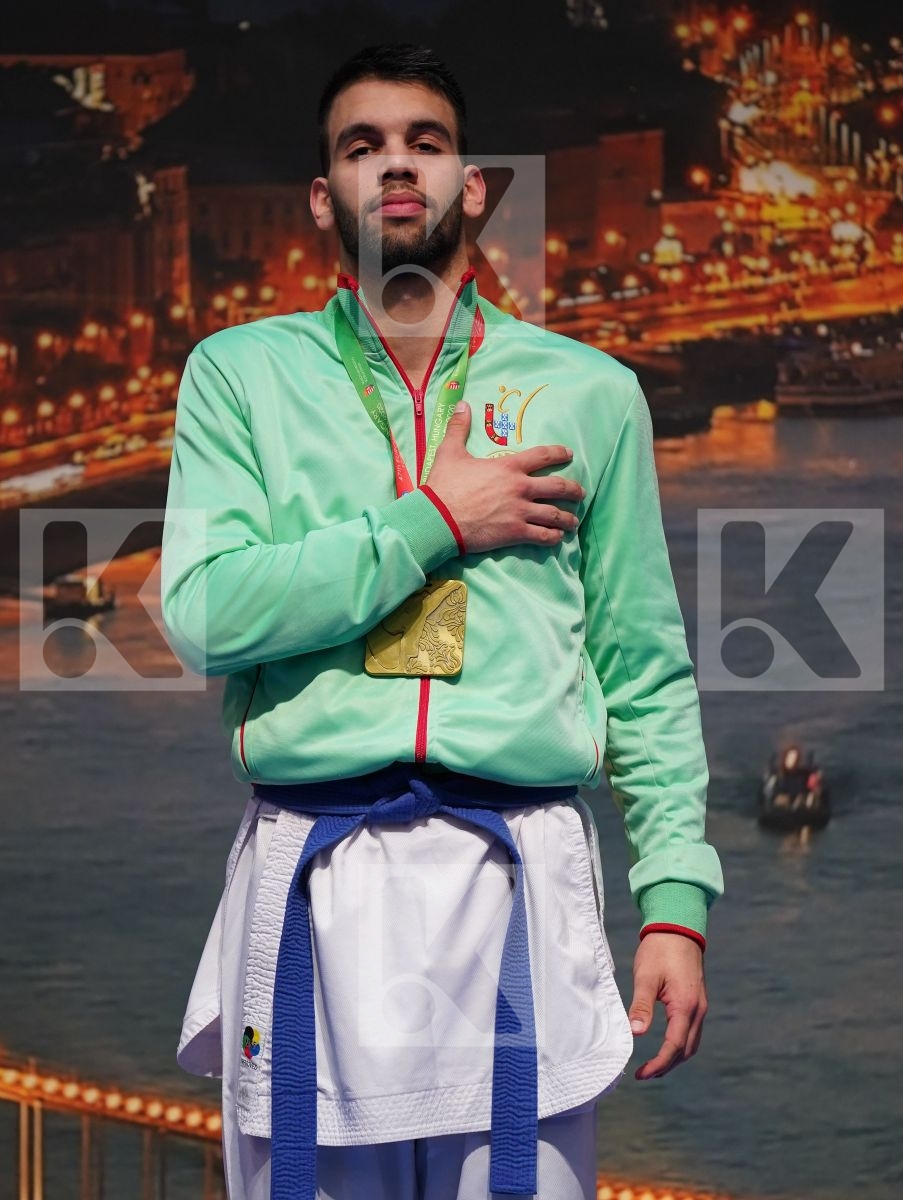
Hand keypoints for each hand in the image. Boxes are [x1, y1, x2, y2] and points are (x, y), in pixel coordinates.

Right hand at [424, 402, 586, 553]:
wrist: (438, 518)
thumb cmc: (444, 485)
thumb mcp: (450, 452)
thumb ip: (459, 428)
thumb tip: (462, 404)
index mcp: (508, 467)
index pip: (542, 455)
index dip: (559, 453)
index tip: (569, 454)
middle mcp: (520, 488)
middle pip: (558, 487)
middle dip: (573, 490)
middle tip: (581, 493)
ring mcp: (520, 511)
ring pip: (555, 514)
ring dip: (568, 518)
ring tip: (574, 522)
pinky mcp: (515, 533)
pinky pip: (543, 536)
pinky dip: (553, 537)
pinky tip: (558, 538)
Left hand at [628, 932, 707, 1079]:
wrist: (678, 927)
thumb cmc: (659, 949)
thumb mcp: (645, 976)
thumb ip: (641, 1005)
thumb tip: (636, 1033)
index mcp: (685, 1006)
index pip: (673, 1046)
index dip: (658, 1064)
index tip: (640, 1074)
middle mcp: (698, 1009)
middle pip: (686, 1050)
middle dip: (667, 1065)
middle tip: (645, 1074)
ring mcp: (700, 1005)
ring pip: (692, 1043)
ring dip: (675, 1057)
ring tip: (654, 1064)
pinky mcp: (697, 1000)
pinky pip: (693, 1031)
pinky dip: (681, 1044)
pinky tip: (666, 1044)